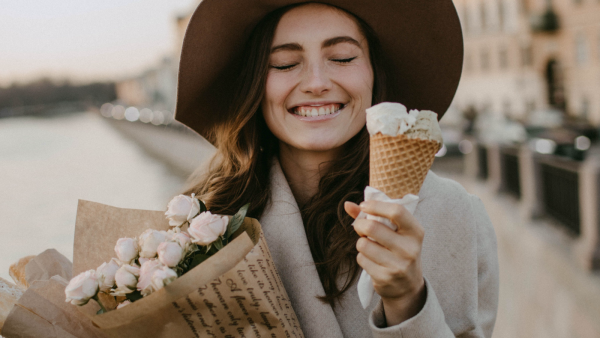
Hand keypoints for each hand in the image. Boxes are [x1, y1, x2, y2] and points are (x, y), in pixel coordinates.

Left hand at [345, 200, 425, 325]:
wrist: (408, 286)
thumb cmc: (399, 251)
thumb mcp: (396, 233)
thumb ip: (373, 216)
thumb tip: (347, 204)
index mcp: (415, 232)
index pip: (397, 211)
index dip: (376, 205)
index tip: (364, 206)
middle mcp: (409, 248)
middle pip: (372, 227)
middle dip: (360, 225)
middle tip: (360, 227)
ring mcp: (398, 265)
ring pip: (363, 244)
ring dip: (361, 243)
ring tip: (369, 246)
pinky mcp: (385, 277)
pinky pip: (361, 259)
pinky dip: (362, 257)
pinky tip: (372, 261)